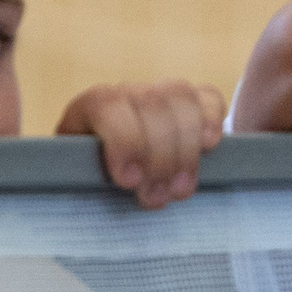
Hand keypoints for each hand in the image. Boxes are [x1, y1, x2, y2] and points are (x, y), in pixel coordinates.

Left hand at [57, 81, 225, 208]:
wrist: (105, 164)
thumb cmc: (91, 174)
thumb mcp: (80, 173)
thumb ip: (86, 174)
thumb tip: (103, 186)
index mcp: (93, 106)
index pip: (108, 106)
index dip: (125, 142)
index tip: (129, 181)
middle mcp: (128, 93)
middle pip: (152, 107)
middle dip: (159, 159)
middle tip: (157, 198)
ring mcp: (161, 92)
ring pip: (181, 100)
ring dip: (186, 150)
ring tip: (180, 190)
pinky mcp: (193, 101)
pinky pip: (209, 97)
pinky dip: (212, 121)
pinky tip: (208, 148)